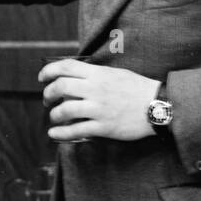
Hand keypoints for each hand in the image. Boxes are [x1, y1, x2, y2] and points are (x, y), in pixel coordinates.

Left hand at [38, 60, 159, 141]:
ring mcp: (99, 108)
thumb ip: (95, 74)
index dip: (48, 71)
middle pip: (60, 87)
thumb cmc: (137, 89)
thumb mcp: (115, 73)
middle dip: (48, 94)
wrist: (158, 105)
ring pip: (65, 110)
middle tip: (47, 100)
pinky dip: (61, 133)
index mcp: (98, 74)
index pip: (66, 67)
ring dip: (54, 114)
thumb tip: (74, 76)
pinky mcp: (104, 127)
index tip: (42, 78)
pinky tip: (54, 133)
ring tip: (54, 116)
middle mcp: (96, 89)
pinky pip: (76, 130)